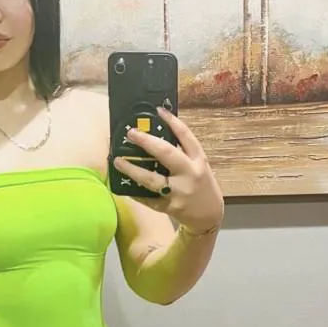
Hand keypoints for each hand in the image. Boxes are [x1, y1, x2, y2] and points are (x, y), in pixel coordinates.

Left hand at [113, 107, 223, 232]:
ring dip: (133, 169)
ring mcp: (179, 192)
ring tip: (118, 161)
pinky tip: (123, 186)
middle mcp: (190, 174)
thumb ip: (183, 153)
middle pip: (167, 154)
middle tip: (131, 133)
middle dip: (147, 142)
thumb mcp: (199, 166)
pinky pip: (148, 198)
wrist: (210, 216)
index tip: (158, 110)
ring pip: (152, 179)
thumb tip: (157, 136)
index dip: (172, 122)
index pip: (186, 136)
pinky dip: (135, 192)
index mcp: (199, 160)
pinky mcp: (169, 207)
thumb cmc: (202, 186)